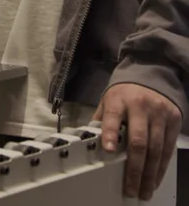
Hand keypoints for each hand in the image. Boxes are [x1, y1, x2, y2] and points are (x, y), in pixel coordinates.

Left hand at [93, 83, 180, 199]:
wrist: (150, 75)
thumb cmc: (125, 94)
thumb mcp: (109, 100)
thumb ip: (101, 120)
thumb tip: (89, 142)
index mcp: (119, 99)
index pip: (112, 116)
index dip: (110, 134)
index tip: (108, 150)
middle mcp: (140, 105)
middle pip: (138, 140)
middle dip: (134, 168)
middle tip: (130, 188)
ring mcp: (159, 112)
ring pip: (155, 148)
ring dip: (149, 173)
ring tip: (144, 189)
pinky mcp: (173, 118)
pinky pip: (168, 148)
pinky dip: (161, 166)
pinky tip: (155, 178)